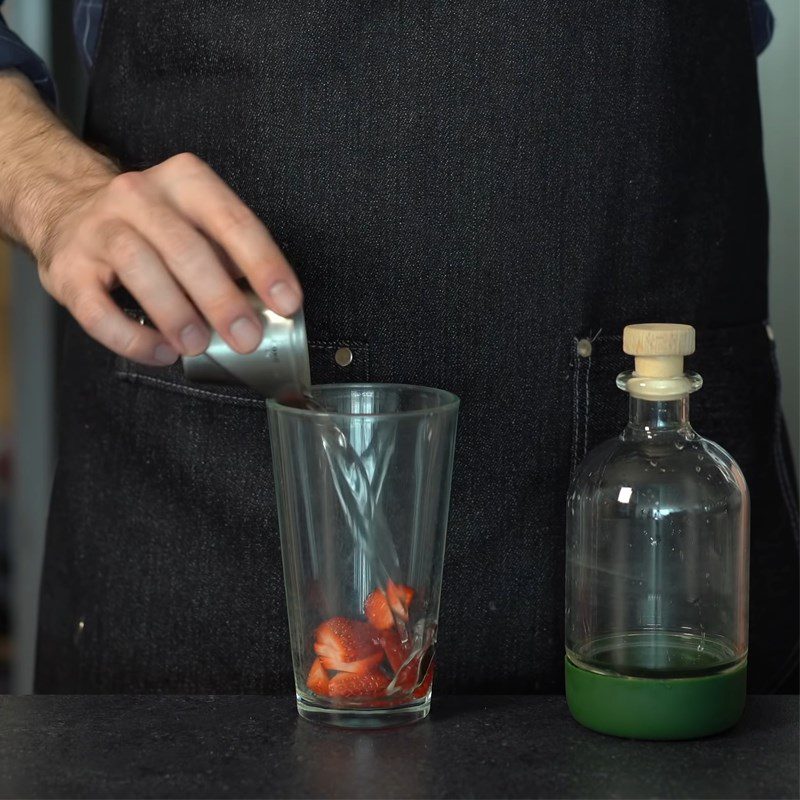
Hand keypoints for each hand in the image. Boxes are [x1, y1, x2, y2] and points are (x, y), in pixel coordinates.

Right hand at [36, 153, 302, 365]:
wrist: (68, 208)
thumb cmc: (152, 226)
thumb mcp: (197, 223)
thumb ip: (231, 257)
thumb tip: (269, 306)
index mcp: (184, 183)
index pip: (231, 220)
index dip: (263, 263)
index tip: (286, 302)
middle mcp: (139, 196)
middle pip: (185, 247)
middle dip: (221, 298)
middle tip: (246, 337)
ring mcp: (99, 229)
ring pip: (139, 267)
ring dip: (175, 313)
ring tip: (199, 345)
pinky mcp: (68, 268)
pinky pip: (96, 308)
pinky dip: (131, 337)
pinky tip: (160, 352)